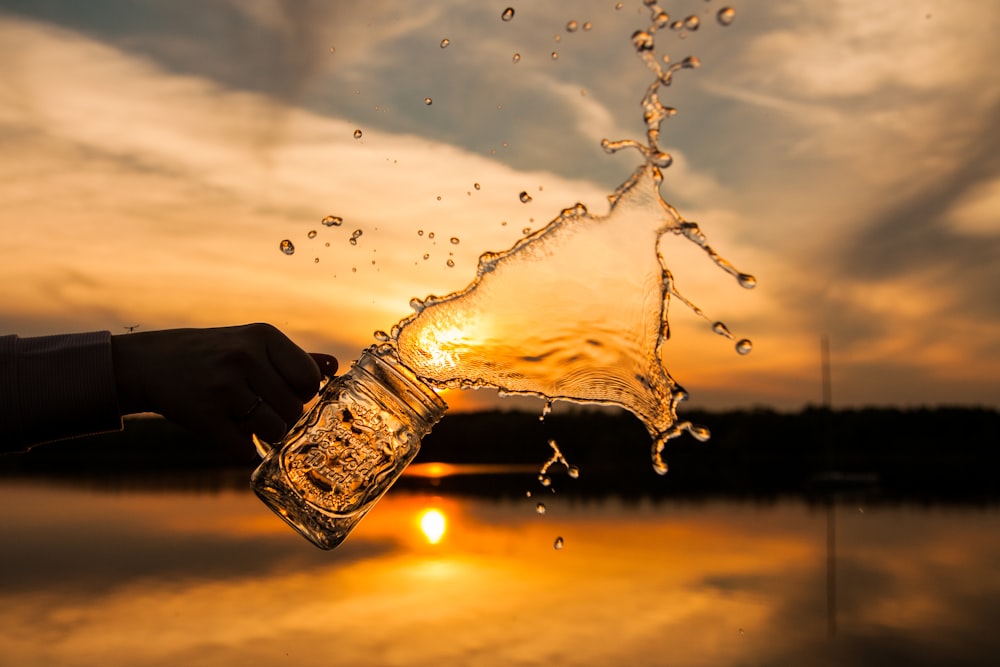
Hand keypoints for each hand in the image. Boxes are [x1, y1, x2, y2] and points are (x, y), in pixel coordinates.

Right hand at [111, 324, 336, 453]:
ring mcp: (223, 387)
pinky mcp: (204, 415)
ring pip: (274, 430)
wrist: (150, 363)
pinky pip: (243, 449)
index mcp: (263, 336)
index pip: (309, 378)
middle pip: (294, 408)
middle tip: (266, 411)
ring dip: (267, 435)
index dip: (304, 393)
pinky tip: (233, 435)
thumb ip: (294, 358)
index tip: (287, 393)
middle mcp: (245, 358)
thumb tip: (334, 366)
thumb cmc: (214, 355)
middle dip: (285, 417)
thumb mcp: (252, 345)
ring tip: (252, 423)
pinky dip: (242, 449)